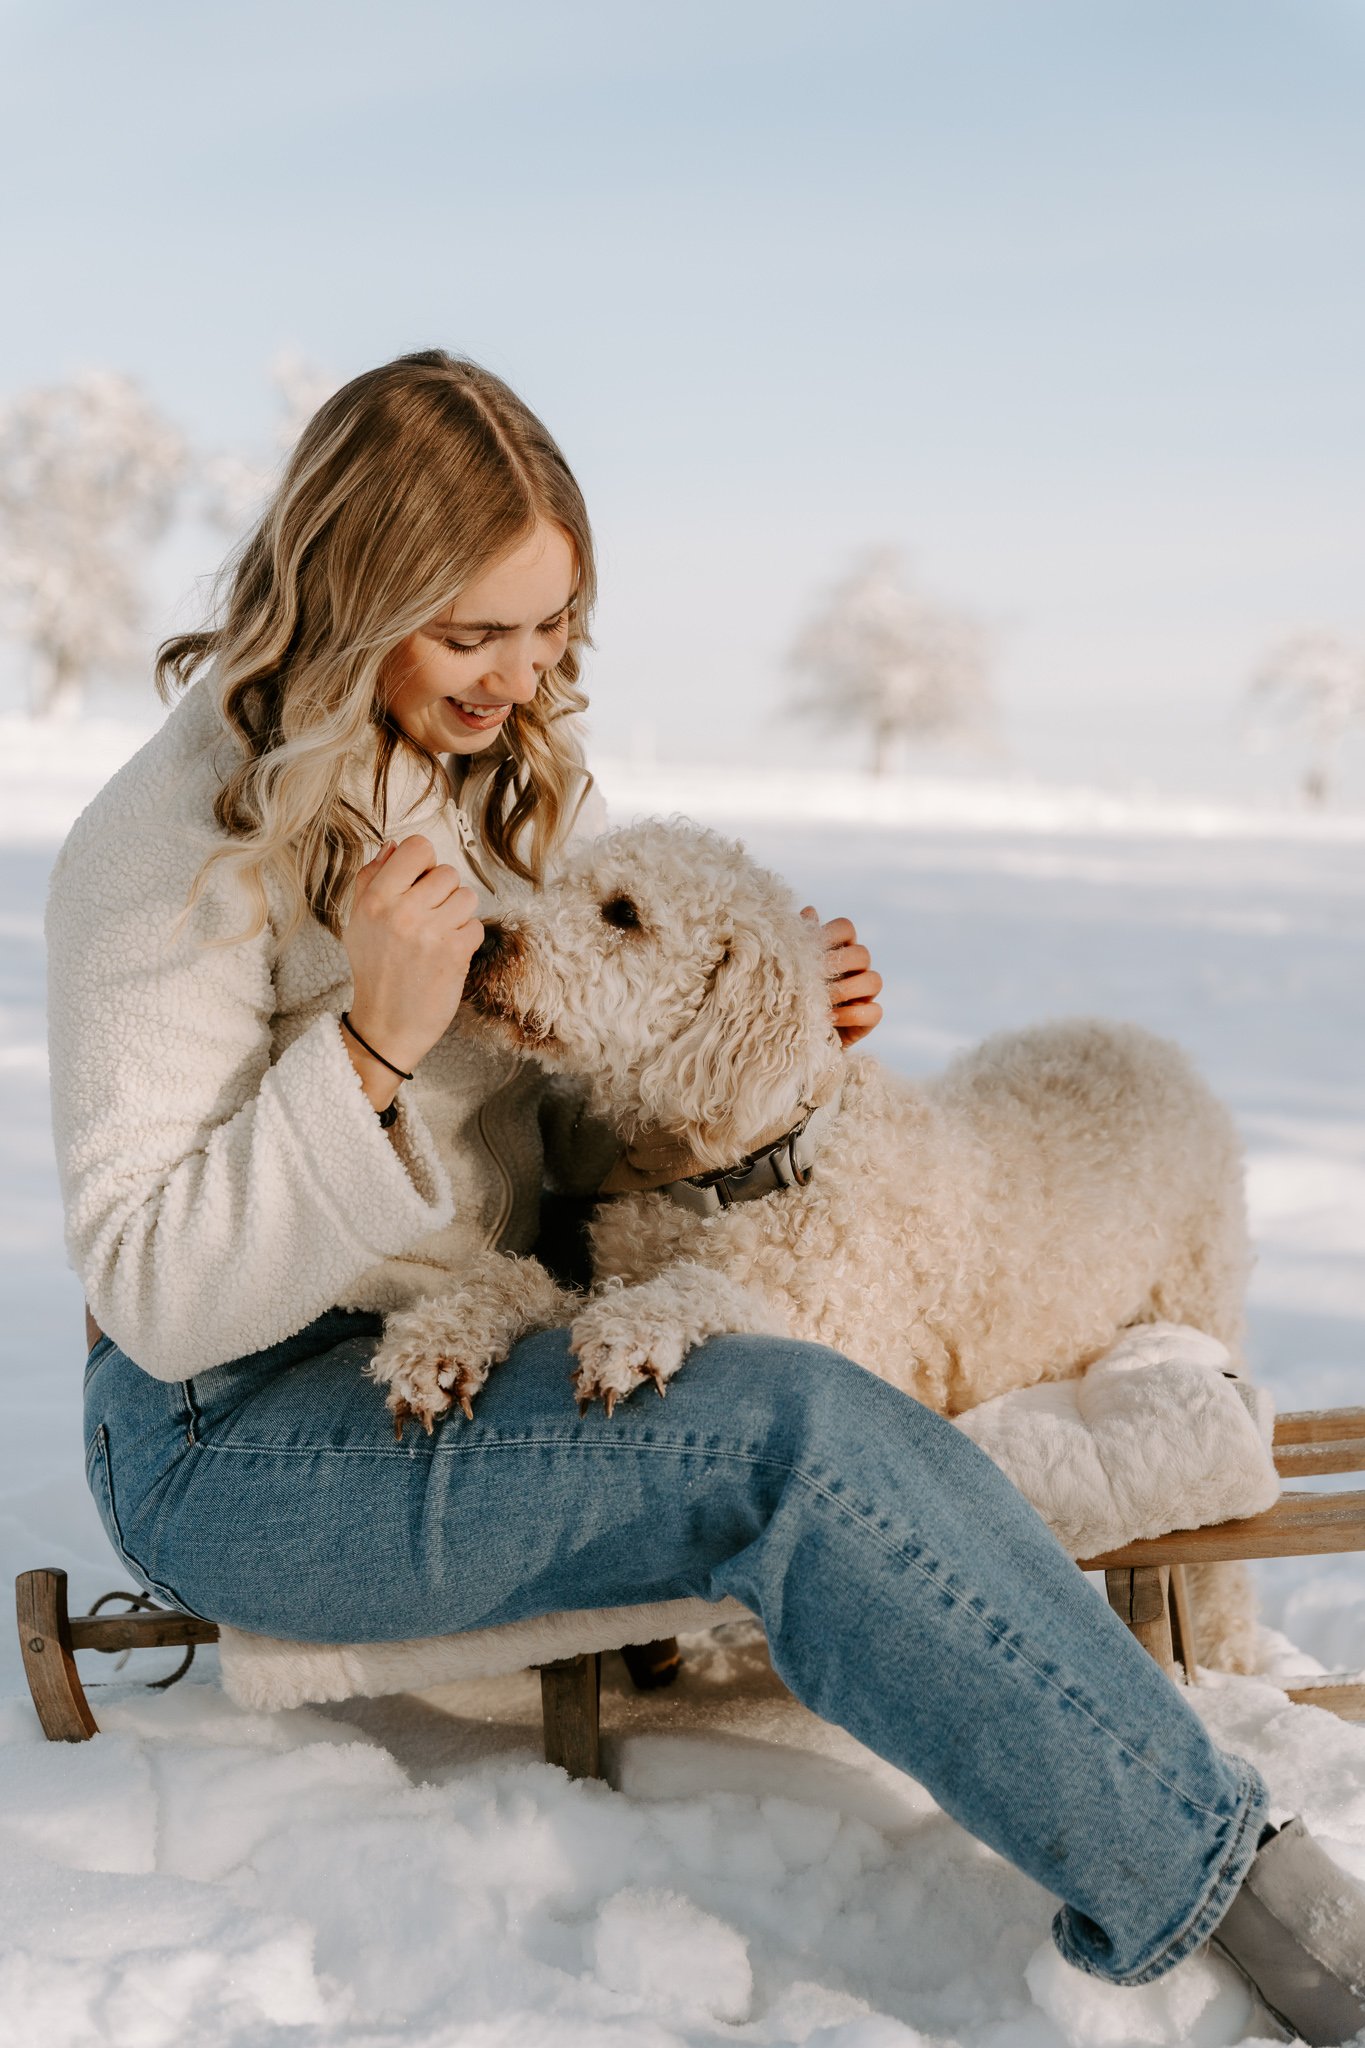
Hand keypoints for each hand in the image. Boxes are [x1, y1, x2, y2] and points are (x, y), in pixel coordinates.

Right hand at [341, 835, 482, 1106]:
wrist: (386, 1026)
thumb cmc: (373, 972)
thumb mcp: (357, 922)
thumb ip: (370, 880)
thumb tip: (393, 846)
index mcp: (375, 899)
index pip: (417, 847)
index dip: (423, 863)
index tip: (419, 882)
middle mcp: (402, 911)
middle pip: (447, 872)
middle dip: (442, 893)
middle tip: (428, 917)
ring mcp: (430, 932)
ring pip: (466, 896)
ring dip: (458, 915)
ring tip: (438, 935)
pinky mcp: (455, 952)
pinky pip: (476, 925)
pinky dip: (466, 939)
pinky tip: (446, 954)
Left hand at [801, 907, 883, 1047]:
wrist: (794, 1034)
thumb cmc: (792, 993)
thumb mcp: (792, 967)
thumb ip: (800, 941)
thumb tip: (810, 910)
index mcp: (839, 949)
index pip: (846, 928)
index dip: (832, 933)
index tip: (811, 947)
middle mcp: (857, 968)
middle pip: (862, 953)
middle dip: (839, 964)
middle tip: (815, 976)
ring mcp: (865, 993)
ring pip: (874, 980)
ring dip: (847, 989)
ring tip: (823, 999)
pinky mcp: (869, 1018)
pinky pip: (874, 1011)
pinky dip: (851, 1014)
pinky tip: (829, 1018)